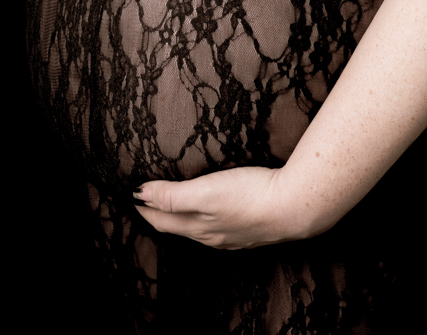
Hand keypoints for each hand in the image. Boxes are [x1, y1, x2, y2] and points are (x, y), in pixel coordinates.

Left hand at [133, 166, 306, 249]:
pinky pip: (218, 228)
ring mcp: (232, 236)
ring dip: (182, 217)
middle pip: (177, 226)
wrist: (294, 207)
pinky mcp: (250, 229)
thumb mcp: (205, 191)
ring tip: (174, 206)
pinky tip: (214, 213)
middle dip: (159, 214)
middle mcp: (212, 236)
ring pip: (198, 229)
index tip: (132, 195)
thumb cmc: (249, 196)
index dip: (145, 208)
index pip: (162, 220)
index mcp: (198, 227)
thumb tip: (140, 195)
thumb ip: (172, 195)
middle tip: (146, 201)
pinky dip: (205, 220)